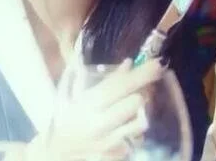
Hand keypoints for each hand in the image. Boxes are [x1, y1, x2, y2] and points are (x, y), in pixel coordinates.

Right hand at [26, 59, 164, 160]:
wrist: (58, 152)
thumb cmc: (66, 118)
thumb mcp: (76, 94)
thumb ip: (105, 79)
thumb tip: (130, 64)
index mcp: (88, 104)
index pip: (122, 85)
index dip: (143, 73)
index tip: (158, 63)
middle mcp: (101, 123)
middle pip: (137, 101)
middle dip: (142, 92)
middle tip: (143, 87)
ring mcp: (111, 142)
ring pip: (141, 121)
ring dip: (141, 112)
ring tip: (132, 108)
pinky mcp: (118, 154)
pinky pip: (137, 137)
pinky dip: (135, 129)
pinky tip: (125, 126)